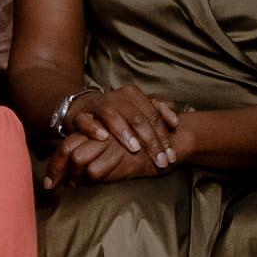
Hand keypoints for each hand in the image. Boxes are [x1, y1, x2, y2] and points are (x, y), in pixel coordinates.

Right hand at [55, 84, 185, 180]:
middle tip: (159, 161)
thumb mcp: (138, 111)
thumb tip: (176, 121)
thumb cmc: (118, 113)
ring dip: (124, 132)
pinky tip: (102, 137)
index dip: (164, 137)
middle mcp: (117, 97)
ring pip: (113, 116)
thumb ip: (158, 113)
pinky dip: (93, 128)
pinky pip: (86, 120)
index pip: (153, 116)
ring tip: (134, 148)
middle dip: (150, 141)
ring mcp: (98, 104)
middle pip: (137, 118)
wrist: (85, 108)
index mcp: (134, 95)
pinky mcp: (80, 115)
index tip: (171, 156)